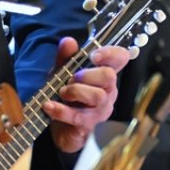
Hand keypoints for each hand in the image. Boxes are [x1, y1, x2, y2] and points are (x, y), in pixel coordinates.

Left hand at [46, 37, 128, 152]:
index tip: (93, 55)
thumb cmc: (66, 95)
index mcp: (104, 74)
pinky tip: (48, 106)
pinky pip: (79, 116)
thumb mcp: (62, 73)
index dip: (111, 53)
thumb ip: (65, 58)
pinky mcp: (89, 124)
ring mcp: (101, 109)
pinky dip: (61, 110)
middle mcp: (108, 90)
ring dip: (75, 92)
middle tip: (70, 79)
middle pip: (109, 76)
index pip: (120, 58)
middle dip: (86, 74)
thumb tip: (68, 41)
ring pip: (97, 96)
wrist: (60, 127)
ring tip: (62, 93)